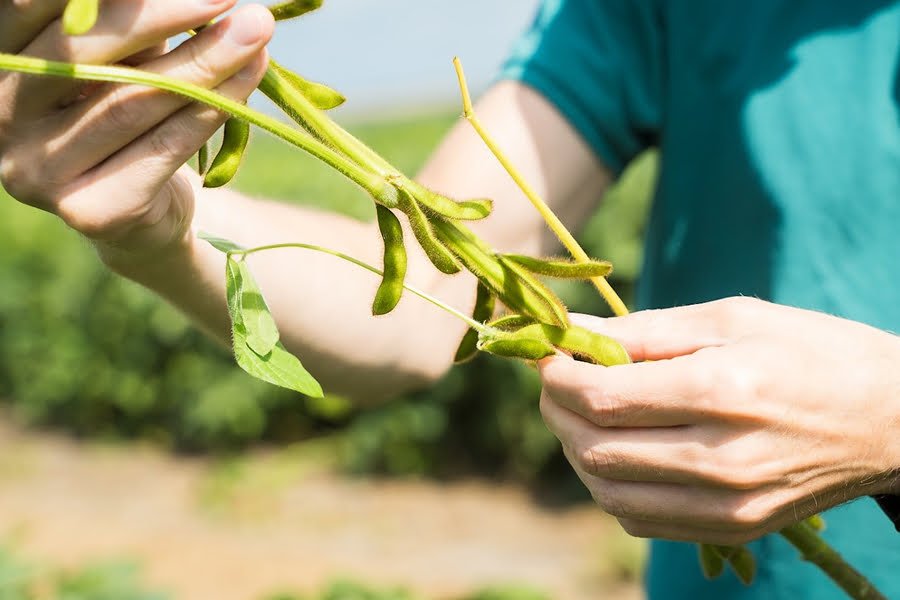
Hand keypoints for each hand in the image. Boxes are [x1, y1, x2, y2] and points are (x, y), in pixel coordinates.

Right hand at [0, 0, 273, 264]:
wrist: (141, 215)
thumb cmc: (127, 115)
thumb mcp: (122, 60)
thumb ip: (134, 23)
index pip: (33, 8)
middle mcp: (2, 118)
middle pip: (85, 54)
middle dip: (165, 17)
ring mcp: (38, 172)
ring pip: (133, 103)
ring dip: (205, 63)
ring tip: (255, 31)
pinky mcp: (91, 210)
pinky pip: (164, 147)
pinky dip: (213, 108)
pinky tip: (249, 76)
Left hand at [539, 297, 899, 544]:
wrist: (890, 420)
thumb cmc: (812, 352)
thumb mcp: (733, 318)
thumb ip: (646, 331)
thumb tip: (574, 335)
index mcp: (722, 391)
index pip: (602, 398)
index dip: (557, 376)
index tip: (548, 354)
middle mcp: (722, 458)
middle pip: (595, 449)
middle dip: (556, 411)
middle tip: (556, 381)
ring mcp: (728, 505)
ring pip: (608, 493)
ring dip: (576, 451)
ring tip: (581, 414)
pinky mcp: (734, 530)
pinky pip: (641, 520)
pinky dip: (610, 486)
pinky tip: (617, 450)